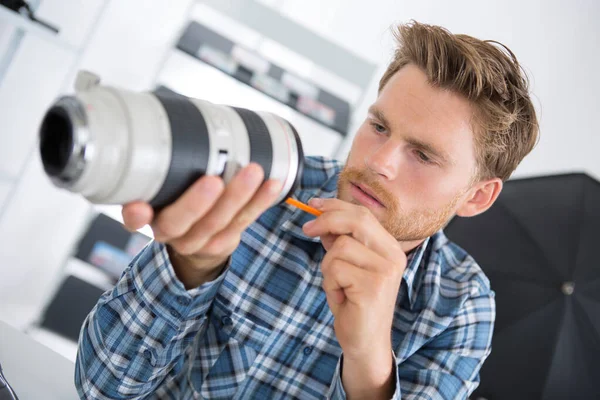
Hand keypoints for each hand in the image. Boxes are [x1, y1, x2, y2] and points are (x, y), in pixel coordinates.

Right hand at [122, 163, 282, 288]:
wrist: (195, 242)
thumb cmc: (178, 200)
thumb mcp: (161, 185)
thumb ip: (162, 161)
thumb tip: (171, 112)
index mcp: (148, 215)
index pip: (134, 219)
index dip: (136, 215)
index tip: (139, 207)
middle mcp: (170, 232)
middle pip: (180, 221)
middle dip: (196, 202)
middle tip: (213, 181)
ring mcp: (198, 240)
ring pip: (217, 221)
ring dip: (237, 196)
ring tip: (252, 172)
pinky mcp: (224, 241)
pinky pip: (243, 221)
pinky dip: (259, 202)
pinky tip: (271, 185)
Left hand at [302, 198, 406, 397]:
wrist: (364, 342)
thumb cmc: (354, 303)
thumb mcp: (346, 266)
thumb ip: (340, 242)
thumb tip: (322, 217)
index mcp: (390, 247)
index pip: (363, 214)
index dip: (336, 205)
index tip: (313, 204)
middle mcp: (393, 256)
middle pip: (356, 220)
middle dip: (326, 220)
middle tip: (306, 230)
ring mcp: (385, 270)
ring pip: (340, 247)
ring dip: (328, 266)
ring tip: (338, 285)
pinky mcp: (373, 286)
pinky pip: (335, 269)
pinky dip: (329, 283)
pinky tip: (341, 297)